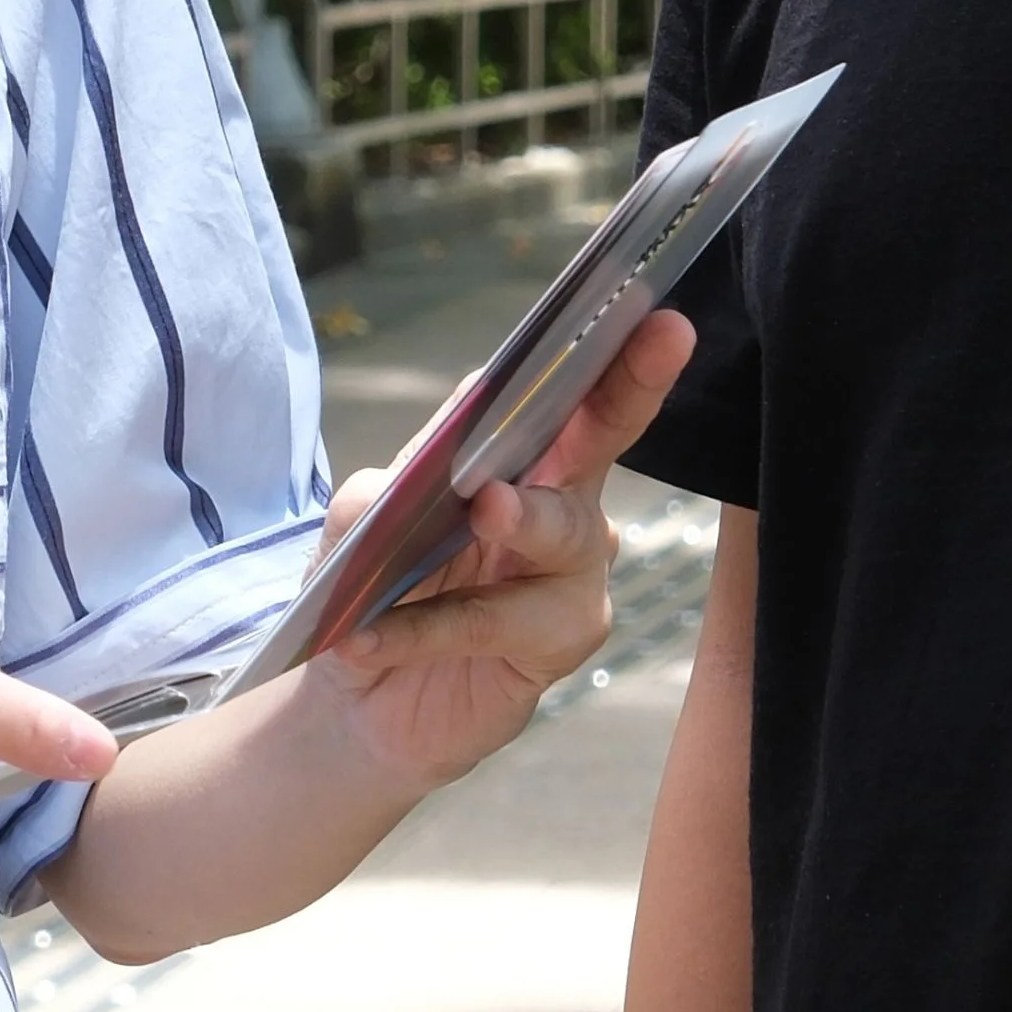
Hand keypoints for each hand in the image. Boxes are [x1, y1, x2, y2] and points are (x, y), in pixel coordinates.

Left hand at [303, 308, 694, 794]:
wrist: (355, 703)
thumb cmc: (370, 590)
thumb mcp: (359, 524)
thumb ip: (390, 487)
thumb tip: (435, 455)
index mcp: (519, 456)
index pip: (567, 389)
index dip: (616, 348)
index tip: (656, 308)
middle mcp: (564, 504)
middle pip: (604, 436)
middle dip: (631, 385)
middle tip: (657, 342)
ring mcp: (570, 575)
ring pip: (559, 531)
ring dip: (518, 520)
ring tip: (484, 513)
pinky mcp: (559, 643)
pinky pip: (501, 621)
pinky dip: (430, 626)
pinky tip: (368, 640)